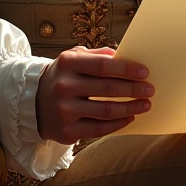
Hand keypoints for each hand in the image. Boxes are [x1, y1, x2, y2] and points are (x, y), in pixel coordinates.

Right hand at [35, 46, 153, 143]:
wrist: (35, 102)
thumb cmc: (63, 76)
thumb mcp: (73, 59)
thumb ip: (97, 56)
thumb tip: (124, 55)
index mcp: (67, 63)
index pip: (103, 65)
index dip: (126, 69)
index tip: (144, 72)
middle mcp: (64, 86)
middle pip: (107, 88)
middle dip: (133, 89)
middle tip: (150, 89)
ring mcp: (65, 110)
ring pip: (106, 111)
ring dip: (130, 108)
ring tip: (145, 104)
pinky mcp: (67, 131)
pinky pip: (99, 129)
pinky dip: (118, 124)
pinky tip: (130, 117)